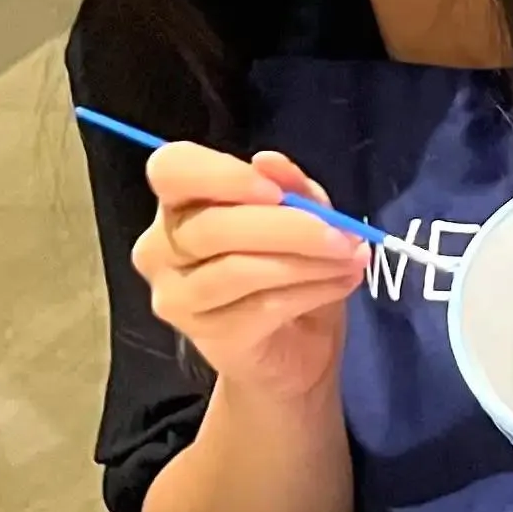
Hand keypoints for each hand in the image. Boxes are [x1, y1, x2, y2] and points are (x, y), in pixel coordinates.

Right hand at [130, 143, 366, 403]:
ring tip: (351, 258)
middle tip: (344, 234)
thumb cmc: (292, 270)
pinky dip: (312, 290)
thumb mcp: (305, 218)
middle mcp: (161, 248)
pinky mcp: (206, 334)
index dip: (221, 175)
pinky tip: (343, 282)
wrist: (298, 349)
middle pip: (212, 226)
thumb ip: (292, 189)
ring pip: (238, 269)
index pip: (172, 170)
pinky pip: (261, 305)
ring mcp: (176, 296)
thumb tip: (270, 162)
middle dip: (288, 227)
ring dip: (307, 262)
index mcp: (180, 203)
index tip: (275, 192)